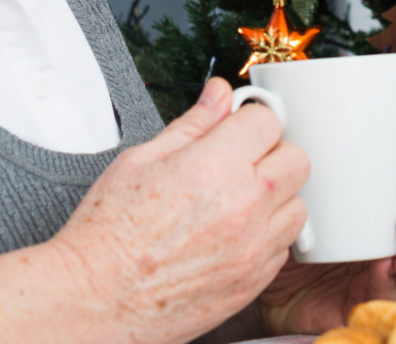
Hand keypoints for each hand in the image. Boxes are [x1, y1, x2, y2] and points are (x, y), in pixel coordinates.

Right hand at [50, 78, 309, 343]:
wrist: (96, 300)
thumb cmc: (108, 236)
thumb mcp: (141, 161)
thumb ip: (191, 124)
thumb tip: (217, 95)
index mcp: (214, 168)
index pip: (266, 122)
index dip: (248, 120)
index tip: (237, 130)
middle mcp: (243, 207)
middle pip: (296, 159)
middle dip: (271, 153)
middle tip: (240, 161)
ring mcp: (253, 248)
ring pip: (299, 204)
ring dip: (276, 197)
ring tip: (238, 201)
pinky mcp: (254, 280)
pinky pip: (285, 245)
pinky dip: (268, 235)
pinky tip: (236, 232)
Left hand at [254, 134, 395, 333]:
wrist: (258, 271)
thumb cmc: (280, 217)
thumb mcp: (290, 182)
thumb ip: (296, 154)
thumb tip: (284, 108)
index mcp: (375, 189)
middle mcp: (385, 224)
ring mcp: (381, 260)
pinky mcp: (369, 293)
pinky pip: (391, 291)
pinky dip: (393, 283)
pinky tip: (387, 275)